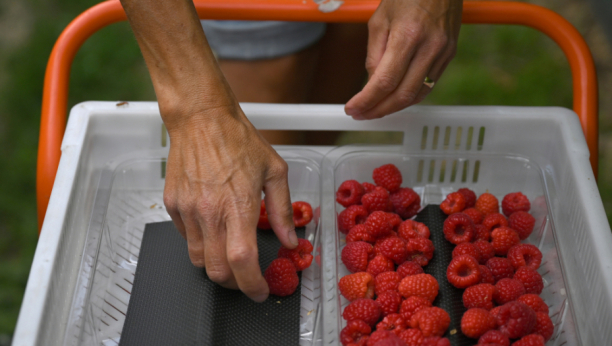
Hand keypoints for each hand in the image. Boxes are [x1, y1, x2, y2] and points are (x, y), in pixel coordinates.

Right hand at [162, 103, 297, 301]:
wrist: (201, 119)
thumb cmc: (238, 140)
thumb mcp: (274, 171)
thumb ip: (283, 211)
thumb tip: (291, 240)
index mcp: (238, 205)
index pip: (242, 261)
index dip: (251, 285)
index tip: (259, 291)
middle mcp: (210, 212)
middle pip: (217, 270)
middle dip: (234, 283)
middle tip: (247, 277)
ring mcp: (188, 210)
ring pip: (198, 259)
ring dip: (215, 265)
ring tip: (229, 252)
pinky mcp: (173, 205)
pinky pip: (185, 238)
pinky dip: (200, 242)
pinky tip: (212, 227)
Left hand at [345, 0, 462, 118]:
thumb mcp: (379, 20)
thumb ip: (374, 55)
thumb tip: (371, 85)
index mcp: (408, 35)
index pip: (385, 81)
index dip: (367, 100)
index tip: (353, 108)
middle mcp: (429, 47)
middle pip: (402, 94)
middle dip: (379, 110)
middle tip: (361, 114)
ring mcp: (443, 52)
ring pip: (417, 94)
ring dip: (394, 107)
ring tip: (374, 110)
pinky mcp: (449, 55)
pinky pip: (428, 85)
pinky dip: (409, 96)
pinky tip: (394, 98)